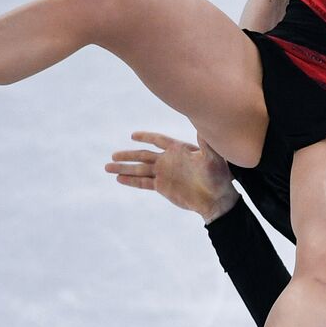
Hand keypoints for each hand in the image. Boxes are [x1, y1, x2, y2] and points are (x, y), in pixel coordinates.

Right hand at [104, 130, 239, 222]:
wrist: (216, 199)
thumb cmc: (218, 176)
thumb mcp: (213, 158)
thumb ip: (206, 143)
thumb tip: (204, 128)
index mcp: (179, 150)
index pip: (159, 140)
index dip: (146, 137)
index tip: (133, 136)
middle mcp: (169, 160)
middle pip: (144, 155)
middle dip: (128, 155)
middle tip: (113, 155)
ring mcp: (164, 174)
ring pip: (140, 169)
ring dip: (124, 168)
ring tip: (107, 167)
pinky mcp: (163, 187)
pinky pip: (144, 182)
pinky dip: (131, 180)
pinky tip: (119, 179)